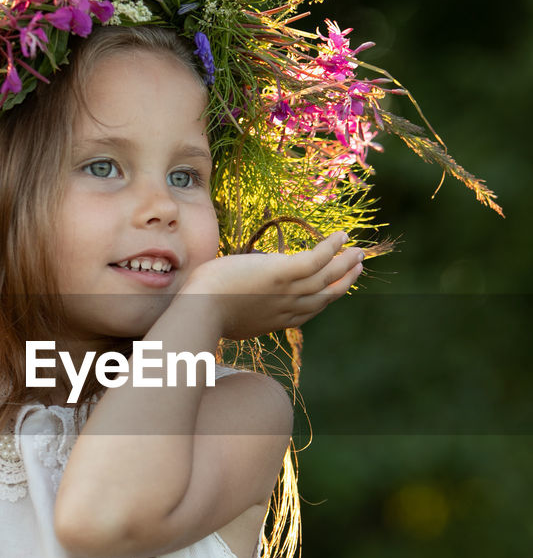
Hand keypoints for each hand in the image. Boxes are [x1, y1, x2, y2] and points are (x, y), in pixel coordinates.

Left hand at [182, 231, 362, 339]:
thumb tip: (232, 301)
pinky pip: (316, 259)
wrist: (200, 309)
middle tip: (357, 267)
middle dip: (343, 281)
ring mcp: (287, 291)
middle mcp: (287, 309)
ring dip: (345, 263)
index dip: (324, 298)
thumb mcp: (228, 314)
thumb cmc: (202, 310)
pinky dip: (332, 248)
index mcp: (275, 320)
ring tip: (357, 251)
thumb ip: (239, 309)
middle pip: (325, 295)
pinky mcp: (282, 273)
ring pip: (326, 277)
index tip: (334, 288)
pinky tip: (341, 236)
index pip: (307, 310)